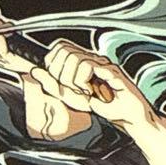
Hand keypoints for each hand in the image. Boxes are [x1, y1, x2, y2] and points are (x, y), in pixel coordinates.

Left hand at [36, 40, 152, 128]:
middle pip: (63, 49)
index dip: (52, 63)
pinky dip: (84, 81)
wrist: (129, 117)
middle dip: (61, 73)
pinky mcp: (112, 70)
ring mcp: (102, 62)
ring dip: (73, 80)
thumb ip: (55, 86)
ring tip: (84, 92)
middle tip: (72, 90)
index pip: (59, 48)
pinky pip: (89, 66)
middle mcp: (92, 58)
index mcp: (83, 61)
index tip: (59, 82)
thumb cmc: (106, 107)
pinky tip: (92, 92)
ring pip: (74, 57)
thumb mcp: (74, 99)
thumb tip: (35, 72)